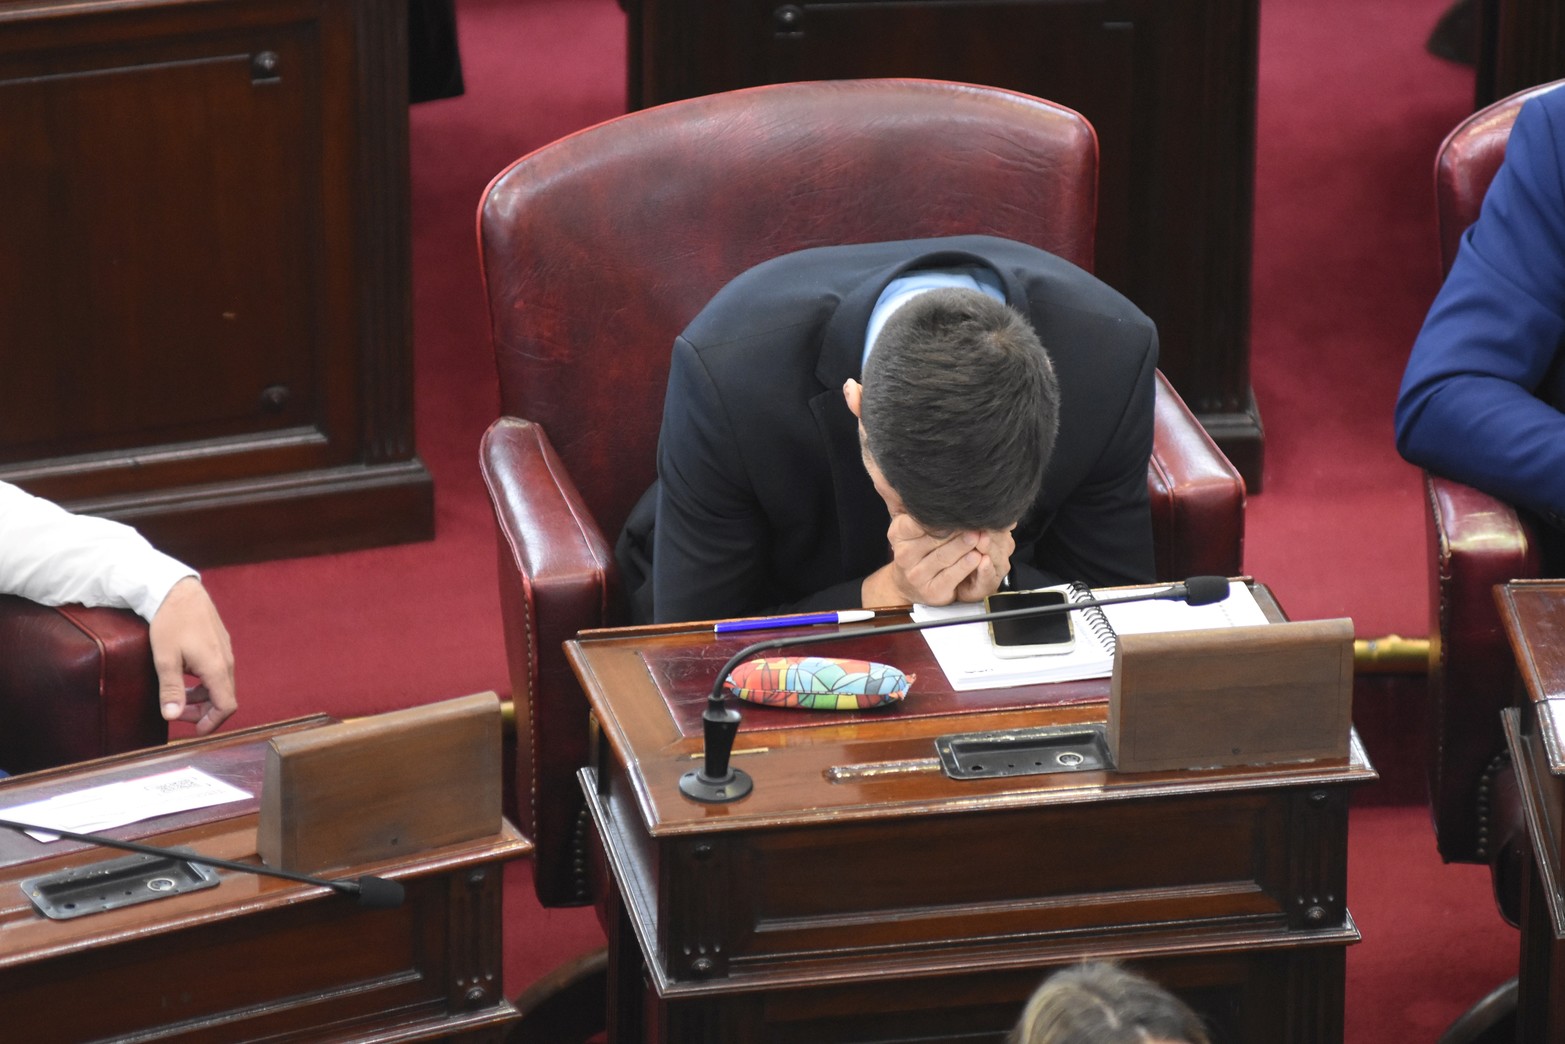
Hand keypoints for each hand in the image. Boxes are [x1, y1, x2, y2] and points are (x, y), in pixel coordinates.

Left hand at [148, 577, 236, 734]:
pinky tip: (184, 676)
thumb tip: (172, 717)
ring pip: (220, 685)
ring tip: (178, 697)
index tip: (194, 731)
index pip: (226, 706)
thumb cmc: (171, 622)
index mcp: (216, 668)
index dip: (212, 723)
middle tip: (177, 713)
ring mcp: (225, 652)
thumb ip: (171, 690)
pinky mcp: (220, 645)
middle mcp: (227, 662)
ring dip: (202, 698)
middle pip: (224, 698)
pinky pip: (217, 672)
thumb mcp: (165, 659)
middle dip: (203, 712)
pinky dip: (203, 683)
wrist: (178, 590)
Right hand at [862, 514, 1012, 606]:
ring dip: (964, 546)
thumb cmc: (917, 548)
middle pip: (934, 538)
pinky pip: (950, 576)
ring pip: (944, 557)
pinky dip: (965, 566)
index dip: (936, 515)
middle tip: (976, 519)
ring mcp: (916, 575)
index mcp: (898, 534)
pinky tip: (976, 557)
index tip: (954, 506)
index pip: (916, 521)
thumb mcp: (909, 524)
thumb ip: (913, 504)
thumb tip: (899, 476)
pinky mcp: (931, 591)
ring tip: (980, 535)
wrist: (909, 584)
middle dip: (957, 528)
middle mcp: (904, 555)